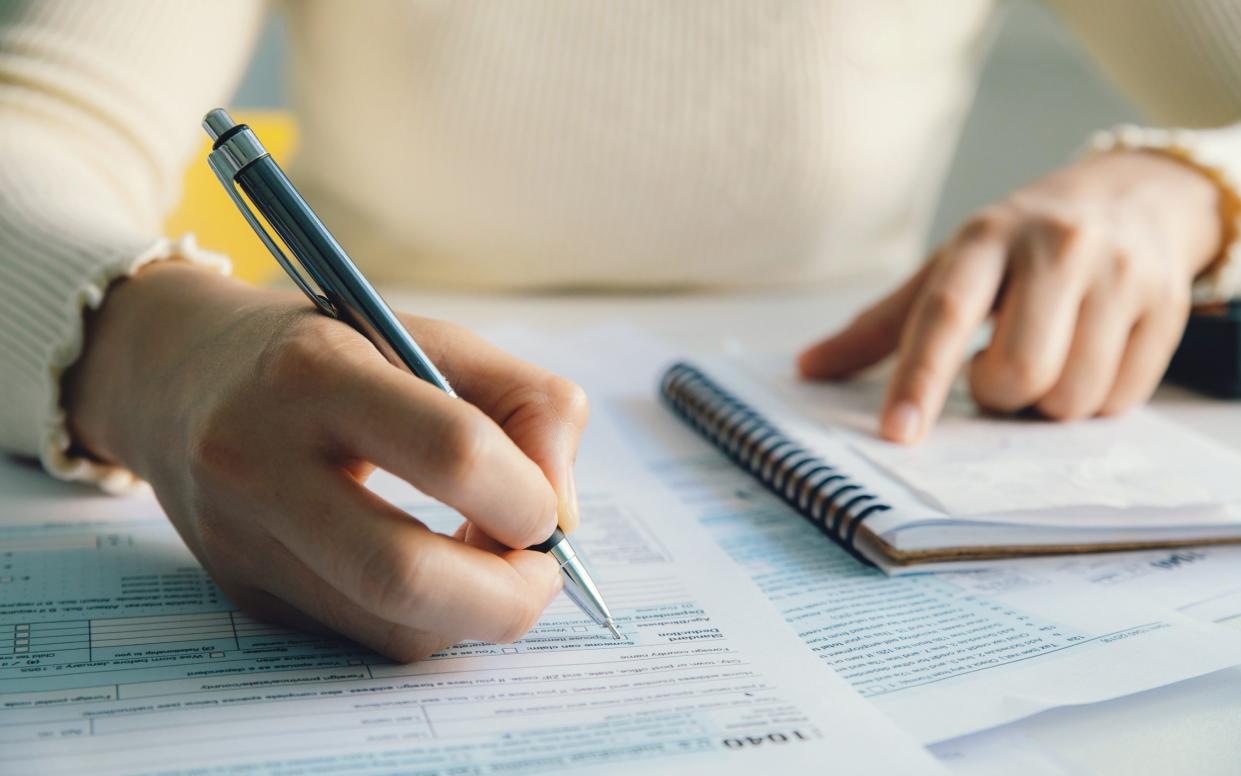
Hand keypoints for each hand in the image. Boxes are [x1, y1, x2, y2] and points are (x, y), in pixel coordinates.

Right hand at [64, 262, 587, 659]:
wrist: (179, 376)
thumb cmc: (329, 351)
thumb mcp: (426, 336)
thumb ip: (524, 401)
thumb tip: (564, 511)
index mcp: (315, 373)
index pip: (452, 451)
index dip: (528, 495)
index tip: (548, 506)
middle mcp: (260, 461)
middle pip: (404, 575)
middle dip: (507, 596)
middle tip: (540, 571)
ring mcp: (242, 538)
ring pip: (389, 627)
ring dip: (473, 613)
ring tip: (489, 558)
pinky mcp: (245, 591)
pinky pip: (365, 636)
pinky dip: (427, 618)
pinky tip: (435, 566)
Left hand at [798, 150, 1223, 442]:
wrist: (1130, 197)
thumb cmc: (1016, 248)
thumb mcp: (948, 270)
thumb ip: (880, 326)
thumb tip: (806, 369)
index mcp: (984, 239)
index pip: (945, 315)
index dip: (919, 380)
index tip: (897, 434)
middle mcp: (1056, 248)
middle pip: (1017, 372)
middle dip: (997, 394)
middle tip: (995, 372)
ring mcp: (1119, 274)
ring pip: (1071, 396)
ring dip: (1047, 403)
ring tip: (1046, 359)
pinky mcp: (1167, 305)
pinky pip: (1121, 399)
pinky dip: (1094, 400)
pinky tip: (1088, 359)